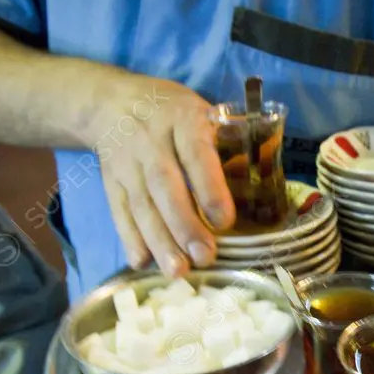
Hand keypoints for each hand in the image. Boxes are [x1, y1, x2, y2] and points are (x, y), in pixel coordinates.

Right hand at [92, 77, 234, 276]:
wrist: (111, 102)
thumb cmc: (174, 114)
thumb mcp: (203, 112)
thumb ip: (227, 143)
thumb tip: (262, 187)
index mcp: (183, 120)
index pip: (196, 155)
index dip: (209, 188)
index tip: (225, 222)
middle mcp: (150, 141)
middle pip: (165, 186)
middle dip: (185, 226)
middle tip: (204, 257)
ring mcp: (127, 163)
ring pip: (142, 204)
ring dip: (159, 241)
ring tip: (177, 271)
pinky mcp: (111, 181)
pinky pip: (119, 211)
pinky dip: (130, 238)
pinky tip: (143, 262)